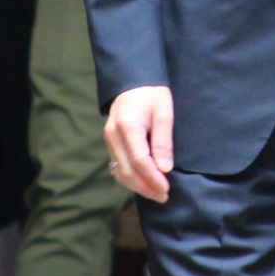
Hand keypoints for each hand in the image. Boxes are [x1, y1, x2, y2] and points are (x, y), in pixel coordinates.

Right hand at [105, 85, 173, 201]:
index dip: (153, 179)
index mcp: (128, 126)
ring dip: (137, 186)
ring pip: (119, 171)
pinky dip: (130, 177)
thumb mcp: (164, 112)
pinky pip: (117, 165)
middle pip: (127, 171)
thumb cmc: (151, 93)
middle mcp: (113, 134)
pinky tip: (144, 182)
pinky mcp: (109, 141)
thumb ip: (163, 141)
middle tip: (163, 196)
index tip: (166, 189)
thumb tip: (165, 169)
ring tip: (156, 193)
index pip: (139, 161)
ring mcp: (108, 138)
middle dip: (145, 187)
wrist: (133, 79)